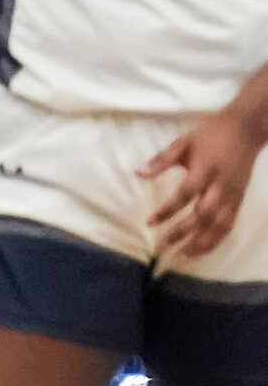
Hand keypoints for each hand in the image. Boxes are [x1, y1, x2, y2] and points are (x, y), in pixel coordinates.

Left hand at [143, 105, 267, 261]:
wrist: (247, 128)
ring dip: (201, 244)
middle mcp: (221, 185)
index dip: (168, 210)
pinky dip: (216, 240)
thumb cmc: (211, 133)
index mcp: (206, 168)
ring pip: (220, 225)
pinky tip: (200, 250)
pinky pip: (229, 224)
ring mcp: (233, 194)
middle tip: (161, 248)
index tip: (149, 223)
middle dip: (182, 233)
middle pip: (203, 215)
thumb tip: (137, 173)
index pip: (185, 194)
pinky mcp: (240, 199)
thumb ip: (162, 159)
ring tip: (180, 258)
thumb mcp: (184, 141)